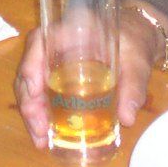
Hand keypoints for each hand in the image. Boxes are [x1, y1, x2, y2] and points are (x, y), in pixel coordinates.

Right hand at [15, 5, 160, 148]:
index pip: (41, 39)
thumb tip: (127, 118)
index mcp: (73, 28)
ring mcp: (54, 59)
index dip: (31, 64)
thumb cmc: (134, 42)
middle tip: (39, 128)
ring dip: (31, 111)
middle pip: (30, 66)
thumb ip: (134, 86)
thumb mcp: (137, 62)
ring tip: (40, 138)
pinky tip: (45, 134)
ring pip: (30, 82)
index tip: (36, 91)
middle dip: (29, 100)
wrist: (138, 39)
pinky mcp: (56, 75)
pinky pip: (40, 92)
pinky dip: (40, 113)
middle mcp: (57, 42)